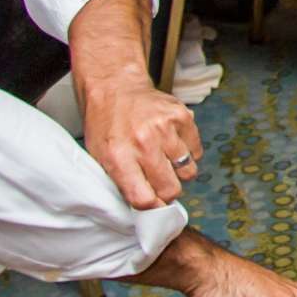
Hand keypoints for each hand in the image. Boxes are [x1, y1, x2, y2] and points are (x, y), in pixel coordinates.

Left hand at [82, 76, 201, 207]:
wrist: (115, 88)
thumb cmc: (106, 125)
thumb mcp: (101, 158)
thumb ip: (123, 184)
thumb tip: (149, 208)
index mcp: (118, 157)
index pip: (144, 199)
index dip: (151, 206)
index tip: (152, 204)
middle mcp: (143, 143)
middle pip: (171, 189)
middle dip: (167, 190)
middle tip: (158, 181)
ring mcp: (165, 128)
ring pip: (188, 171)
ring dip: (178, 170)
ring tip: (164, 159)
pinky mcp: (182, 116)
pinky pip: (196, 150)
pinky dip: (187, 152)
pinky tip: (171, 143)